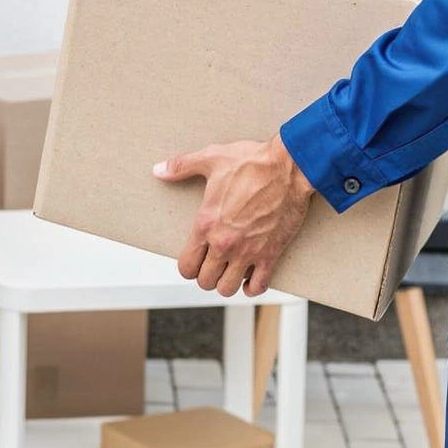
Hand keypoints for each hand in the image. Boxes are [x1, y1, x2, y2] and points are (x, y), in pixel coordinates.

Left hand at [154, 135, 315, 297]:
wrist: (289, 167)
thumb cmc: (252, 161)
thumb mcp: (211, 158)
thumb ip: (181, 166)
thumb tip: (159, 170)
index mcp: (206, 224)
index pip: (186, 266)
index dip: (188, 266)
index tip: (195, 259)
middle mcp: (224, 243)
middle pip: (205, 281)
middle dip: (207, 275)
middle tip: (213, 264)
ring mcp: (248, 251)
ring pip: (228, 289)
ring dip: (227, 283)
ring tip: (230, 271)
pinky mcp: (270, 254)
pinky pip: (258, 286)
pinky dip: (253, 287)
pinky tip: (251, 277)